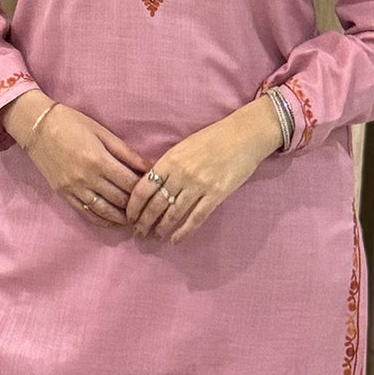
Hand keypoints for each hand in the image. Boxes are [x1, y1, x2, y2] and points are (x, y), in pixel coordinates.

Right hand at [17, 99, 154, 232]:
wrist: (38, 126)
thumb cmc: (73, 123)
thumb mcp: (103, 133)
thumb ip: (127, 153)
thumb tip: (150, 167)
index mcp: (99, 160)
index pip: (129, 183)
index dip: (144, 190)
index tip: (153, 192)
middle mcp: (87, 178)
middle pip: (119, 199)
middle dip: (136, 206)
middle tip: (148, 208)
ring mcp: (74, 189)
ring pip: (104, 211)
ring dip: (121, 218)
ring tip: (134, 219)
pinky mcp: (63, 194)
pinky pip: (86, 213)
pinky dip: (102, 220)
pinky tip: (113, 222)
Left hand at [126, 106, 276, 244]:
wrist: (244, 135)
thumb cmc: (213, 138)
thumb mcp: (183, 147)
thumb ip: (167, 165)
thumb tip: (151, 185)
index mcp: (169, 160)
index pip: (142, 189)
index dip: (133, 206)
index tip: (129, 216)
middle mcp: (181, 174)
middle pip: (155, 204)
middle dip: (143, 222)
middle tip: (138, 232)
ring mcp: (199, 185)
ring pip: (173, 214)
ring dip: (161, 228)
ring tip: (155, 236)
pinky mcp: (216, 194)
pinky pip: (196, 218)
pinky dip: (184, 231)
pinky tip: (175, 240)